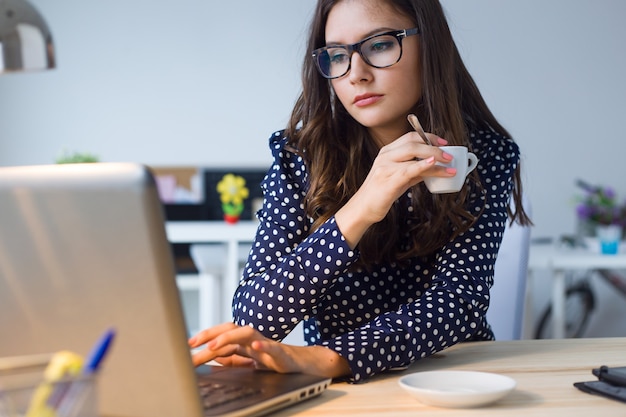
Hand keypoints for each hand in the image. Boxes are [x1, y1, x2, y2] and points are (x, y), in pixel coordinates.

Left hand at [188, 322, 350, 378]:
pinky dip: (263, 346)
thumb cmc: (272, 361)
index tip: (187, 345)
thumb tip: (212, 358)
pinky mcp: (279, 352)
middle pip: (229, 330)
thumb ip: (231, 359)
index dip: (204, 338)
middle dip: (210, 334)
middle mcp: (252, 339)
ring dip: (228, 338)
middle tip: (193, 343)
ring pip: (246, 334)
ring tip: (214, 346)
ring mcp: (265, 343)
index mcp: (243, 341)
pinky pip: (271, 347)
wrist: (299, 364)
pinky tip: (255, 346)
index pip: (221, 336)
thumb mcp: (247, 361)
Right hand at [335, 131, 452, 246]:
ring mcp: (385, 166)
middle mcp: (385, 155)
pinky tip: (434, 165)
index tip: (444, 143)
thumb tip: (434, 168)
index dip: (429, 137)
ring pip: (413, 154)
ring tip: (449, 165)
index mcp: (387, 151)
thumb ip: (415, 171)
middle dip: (434, 147)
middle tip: (449, 156)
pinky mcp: (388, 180)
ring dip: (435, 157)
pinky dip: (423, 165)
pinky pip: (409, 169)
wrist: (363, 208)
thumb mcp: (399, 178)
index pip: (410, 137)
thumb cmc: (381, 193)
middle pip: (413, 142)